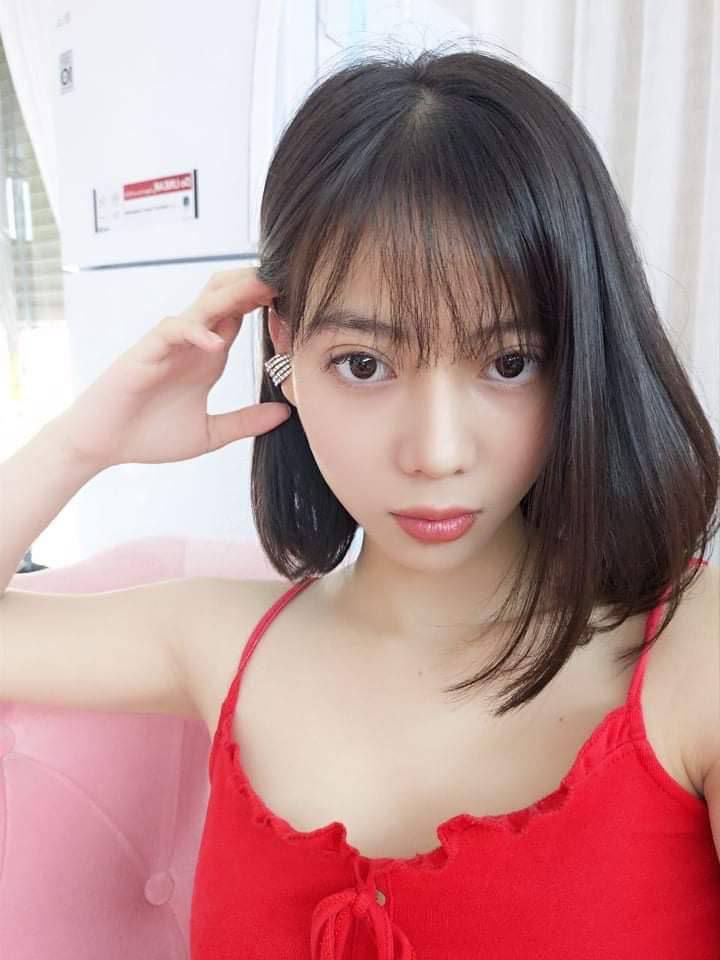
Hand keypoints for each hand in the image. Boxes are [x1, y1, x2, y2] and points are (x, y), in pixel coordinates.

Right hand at [54, 267, 289, 469]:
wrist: (105, 445)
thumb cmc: (150, 435)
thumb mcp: (211, 433)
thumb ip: (246, 422)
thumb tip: (286, 413)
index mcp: (209, 355)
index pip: (242, 316)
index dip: (270, 306)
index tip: (301, 302)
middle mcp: (193, 342)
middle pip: (226, 297)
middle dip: (255, 286)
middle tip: (288, 280)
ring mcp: (170, 344)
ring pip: (204, 304)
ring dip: (233, 295)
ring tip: (263, 290)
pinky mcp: (146, 352)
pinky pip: (173, 330)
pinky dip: (195, 333)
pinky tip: (216, 344)